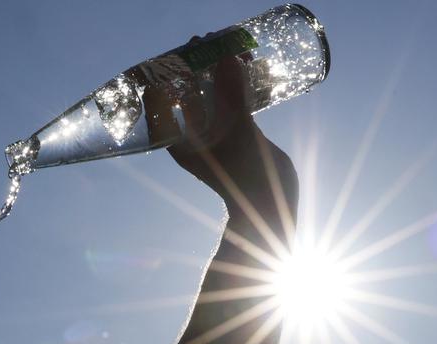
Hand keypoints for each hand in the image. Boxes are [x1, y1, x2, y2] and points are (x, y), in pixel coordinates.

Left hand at [144, 54, 297, 215]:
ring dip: (223, 71)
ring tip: (236, 49)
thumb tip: (226, 57)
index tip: (189, 48)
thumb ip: (232, 95)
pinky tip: (250, 66)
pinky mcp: (236, 133)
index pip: (166, 98)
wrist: (271, 208)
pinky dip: (238, 84)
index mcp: (179, 141)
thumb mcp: (239, 131)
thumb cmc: (246, 179)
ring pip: (213, 94)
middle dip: (201, 65)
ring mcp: (215, 134)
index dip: (174, 69)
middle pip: (190, 91)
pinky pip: (232, 101)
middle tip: (214, 41)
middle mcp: (193, 136)